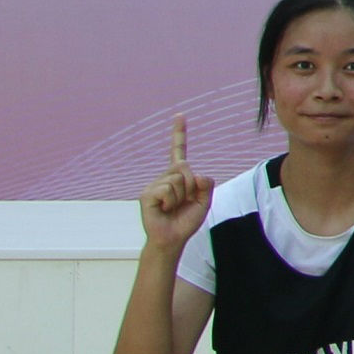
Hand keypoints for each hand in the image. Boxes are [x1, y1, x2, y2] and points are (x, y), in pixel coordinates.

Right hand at [139, 116, 212, 252]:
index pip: (178, 151)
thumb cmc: (186, 220)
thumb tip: (195, 175)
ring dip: (182, 197)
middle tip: (184, 202)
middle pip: (185, 167)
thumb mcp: (204, 201)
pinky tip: (164, 209)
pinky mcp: (147, 194)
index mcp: (178, 176)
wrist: (172, 238)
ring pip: (178, 180)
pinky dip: (172, 201)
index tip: (179, 115)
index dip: (179, 133)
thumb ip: (206, 185)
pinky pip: (168, 189)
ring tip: (173, 208)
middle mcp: (165, 177)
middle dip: (191, 186)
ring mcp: (155, 184)